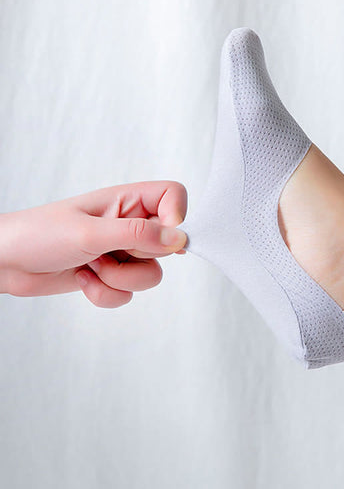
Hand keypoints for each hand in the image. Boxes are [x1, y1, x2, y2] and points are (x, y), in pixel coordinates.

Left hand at [0, 181, 187, 307]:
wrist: (5, 263)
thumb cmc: (38, 234)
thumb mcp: (91, 232)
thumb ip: (139, 234)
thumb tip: (180, 239)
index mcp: (127, 201)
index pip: (173, 195)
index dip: (177, 216)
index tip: (164, 237)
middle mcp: (130, 224)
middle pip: (167, 244)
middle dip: (138, 257)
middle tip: (108, 250)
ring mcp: (122, 251)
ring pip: (151, 274)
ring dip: (120, 279)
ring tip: (92, 266)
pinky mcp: (112, 274)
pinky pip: (129, 294)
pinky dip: (106, 293)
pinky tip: (83, 277)